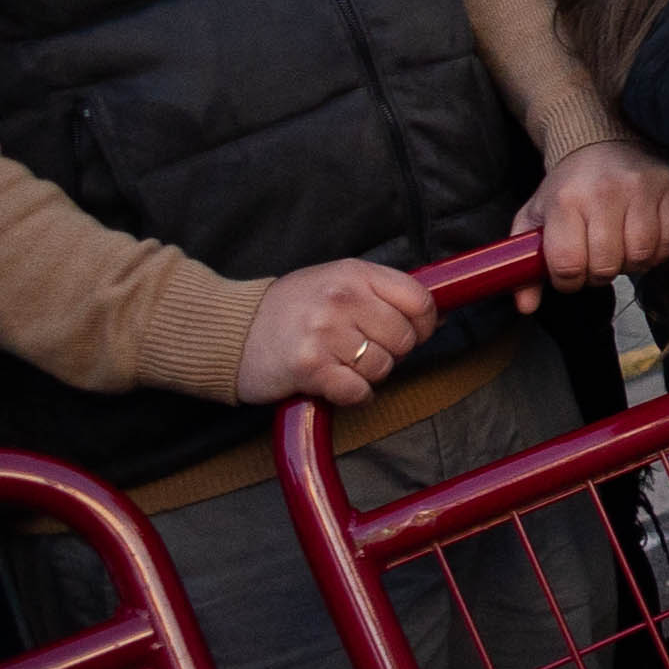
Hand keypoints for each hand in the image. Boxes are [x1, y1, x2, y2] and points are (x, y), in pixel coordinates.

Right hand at [241, 256, 445, 407]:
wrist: (231, 329)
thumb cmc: (290, 308)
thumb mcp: (337, 282)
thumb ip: (383, 294)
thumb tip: (437, 318)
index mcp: (354, 273)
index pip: (419, 301)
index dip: (424, 324)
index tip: (410, 333)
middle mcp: (341, 298)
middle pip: (404, 339)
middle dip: (390, 352)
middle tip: (361, 350)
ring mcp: (324, 332)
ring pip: (382, 368)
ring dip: (367, 374)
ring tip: (341, 363)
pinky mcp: (309, 367)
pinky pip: (357, 392)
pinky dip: (352, 395)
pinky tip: (335, 383)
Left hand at [514, 136, 668, 306]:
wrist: (604, 140)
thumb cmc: (570, 185)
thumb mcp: (537, 216)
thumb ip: (525, 262)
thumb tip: (526, 306)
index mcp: (565, 200)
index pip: (568, 265)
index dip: (569, 280)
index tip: (571, 272)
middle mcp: (604, 193)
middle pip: (606, 266)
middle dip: (599, 273)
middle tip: (597, 259)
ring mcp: (641, 189)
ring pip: (641, 257)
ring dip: (631, 263)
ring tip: (621, 247)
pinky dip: (658, 251)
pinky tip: (644, 239)